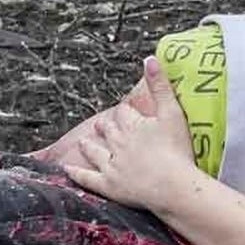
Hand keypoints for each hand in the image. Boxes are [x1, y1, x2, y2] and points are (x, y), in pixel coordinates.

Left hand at [41, 57, 204, 212]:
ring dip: (89, 146)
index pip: (124, 113)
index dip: (124, 112)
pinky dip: (76, 173)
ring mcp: (111, 165)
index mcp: (133, 125)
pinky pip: (87, 178)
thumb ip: (161, 86)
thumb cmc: (177, 149)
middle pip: (109, 131)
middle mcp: (118, 142)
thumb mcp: (172, 113)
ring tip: (83, 141)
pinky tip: (66, 170)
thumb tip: (149, 58)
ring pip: (95, 152)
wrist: (173, 185)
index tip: (124, 111)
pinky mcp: (108, 186)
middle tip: (101, 124)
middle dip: (106, 127)